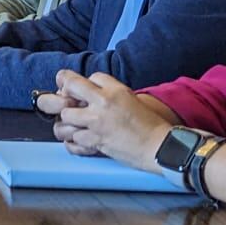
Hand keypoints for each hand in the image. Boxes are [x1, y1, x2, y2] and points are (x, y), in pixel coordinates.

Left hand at [51, 71, 173, 166]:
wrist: (161, 147)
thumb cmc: (150, 125)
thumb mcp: (131, 99)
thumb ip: (110, 94)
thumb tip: (87, 95)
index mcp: (115, 90)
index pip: (90, 77)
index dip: (85, 85)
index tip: (81, 92)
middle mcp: (103, 102)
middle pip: (68, 88)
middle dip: (65, 95)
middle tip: (68, 104)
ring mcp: (97, 122)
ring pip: (64, 116)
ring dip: (67, 122)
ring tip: (74, 126)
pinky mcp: (95, 141)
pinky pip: (71, 140)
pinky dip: (74, 142)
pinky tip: (80, 140)